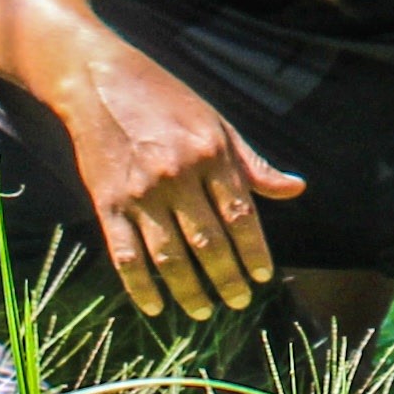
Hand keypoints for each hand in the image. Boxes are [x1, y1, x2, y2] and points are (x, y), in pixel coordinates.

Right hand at [54, 42, 305, 320]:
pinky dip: (141, 287)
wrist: (99, 82)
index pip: (241, 215)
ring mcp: (140, 192)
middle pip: (208, 242)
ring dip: (189, 291)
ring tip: (204, 311)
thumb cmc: (166, 99)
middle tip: (238, 302)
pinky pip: (126, 255)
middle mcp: (177, 175)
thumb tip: (295, 189)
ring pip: (170, 257)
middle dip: (227, 279)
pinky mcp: (108, 203)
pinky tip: (155, 307)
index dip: (254, 252)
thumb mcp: (216, 123)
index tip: (262, 277)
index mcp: (210, 153)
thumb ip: (252, 163)